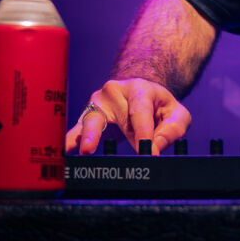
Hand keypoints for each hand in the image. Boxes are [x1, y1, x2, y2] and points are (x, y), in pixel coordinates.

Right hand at [64, 78, 191, 154]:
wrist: (144, 93)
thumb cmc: (160, 106)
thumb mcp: (176, 114)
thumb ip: (172, 129)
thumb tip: (155, 148)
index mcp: (139, 89)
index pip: (139, 111)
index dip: (143, 132)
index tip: (147, 152)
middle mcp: (114, 92)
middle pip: (103, 111)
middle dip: (96, 132)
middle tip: (90, 149)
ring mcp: (98, 103)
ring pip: (87, 120)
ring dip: (81, 137)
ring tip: (76, 150)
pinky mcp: (89, 115)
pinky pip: (77, 128)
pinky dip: (71, 139)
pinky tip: (63, 150)